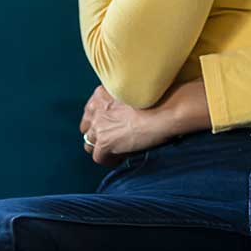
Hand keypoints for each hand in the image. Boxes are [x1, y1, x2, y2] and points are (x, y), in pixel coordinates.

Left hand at [79, 82, 209, 165]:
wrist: (164, 109)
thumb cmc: (157, 99)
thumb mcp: (132, 91)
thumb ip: (121, 99)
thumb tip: (125, 112)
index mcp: (101, 93)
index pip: (90, 110)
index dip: (99, 120)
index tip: (110, 125)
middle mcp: (96, 108)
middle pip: (87, 127)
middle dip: (97, 134)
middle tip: (112, 140)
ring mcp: (99, 126)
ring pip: (89, 143)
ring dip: (101, 148)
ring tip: (115, 151)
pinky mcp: (105, 142)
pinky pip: (99, 157)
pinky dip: (109, 160)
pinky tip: (120, 158)